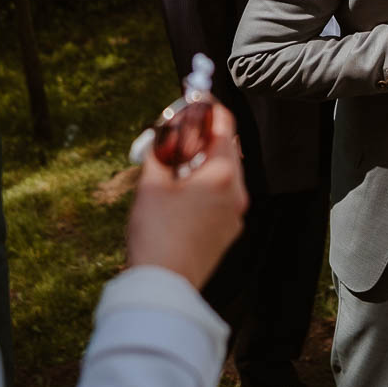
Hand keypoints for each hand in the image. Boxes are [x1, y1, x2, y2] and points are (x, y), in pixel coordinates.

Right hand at [126, 99, 247, 289]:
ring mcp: (236, 214)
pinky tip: (184, 192)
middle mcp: (236, 192)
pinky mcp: (229, 231)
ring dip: (206, 161)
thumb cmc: (155, 234)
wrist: (163, 286)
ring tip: (176, 164)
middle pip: (227, 148)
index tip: (196, 99)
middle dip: (205, 136)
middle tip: (181, 132)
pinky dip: (208, 185)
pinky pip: (223, 196)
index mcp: (221, 174)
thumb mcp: (151, 185)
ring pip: (226, 173)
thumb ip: (160, 152)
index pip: (223, 126)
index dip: (209, 108)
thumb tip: (162, 134)